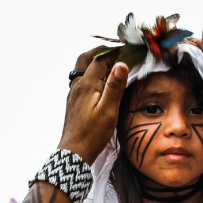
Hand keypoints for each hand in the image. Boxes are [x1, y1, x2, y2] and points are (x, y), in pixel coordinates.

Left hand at [59, 48, 128, 164]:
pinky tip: (100, 82)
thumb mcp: (108, 111)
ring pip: (82, 68)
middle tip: (117, 51)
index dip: (115, 52)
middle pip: (86, 58)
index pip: (101, 59)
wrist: (75, 152)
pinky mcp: (74, 101)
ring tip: (110, 63)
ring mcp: (74, 93)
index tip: (129, 49)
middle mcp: (77, 86)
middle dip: (102, 51)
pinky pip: (81, 79)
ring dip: (95, 61)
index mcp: (86, 85)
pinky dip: (92, 73)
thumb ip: (115, 86)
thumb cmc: (92, 134)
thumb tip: (122, 64)